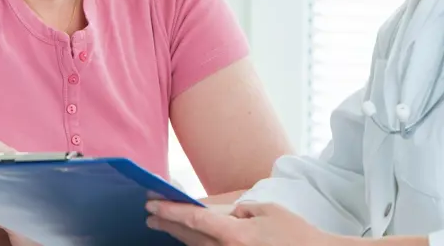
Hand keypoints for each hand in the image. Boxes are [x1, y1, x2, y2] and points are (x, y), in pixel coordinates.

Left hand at [146, 200, 334, 245]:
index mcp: (235, 234)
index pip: (194, 220)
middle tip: (150, 214)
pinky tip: (188, 241)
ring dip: (179, 237)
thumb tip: (223, 215)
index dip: (170, 210)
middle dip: (168, 224)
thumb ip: (240, 211)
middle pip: (190, 237)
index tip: (152, 203)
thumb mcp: (266, 210)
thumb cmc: (294, 233)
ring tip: (163, 226)